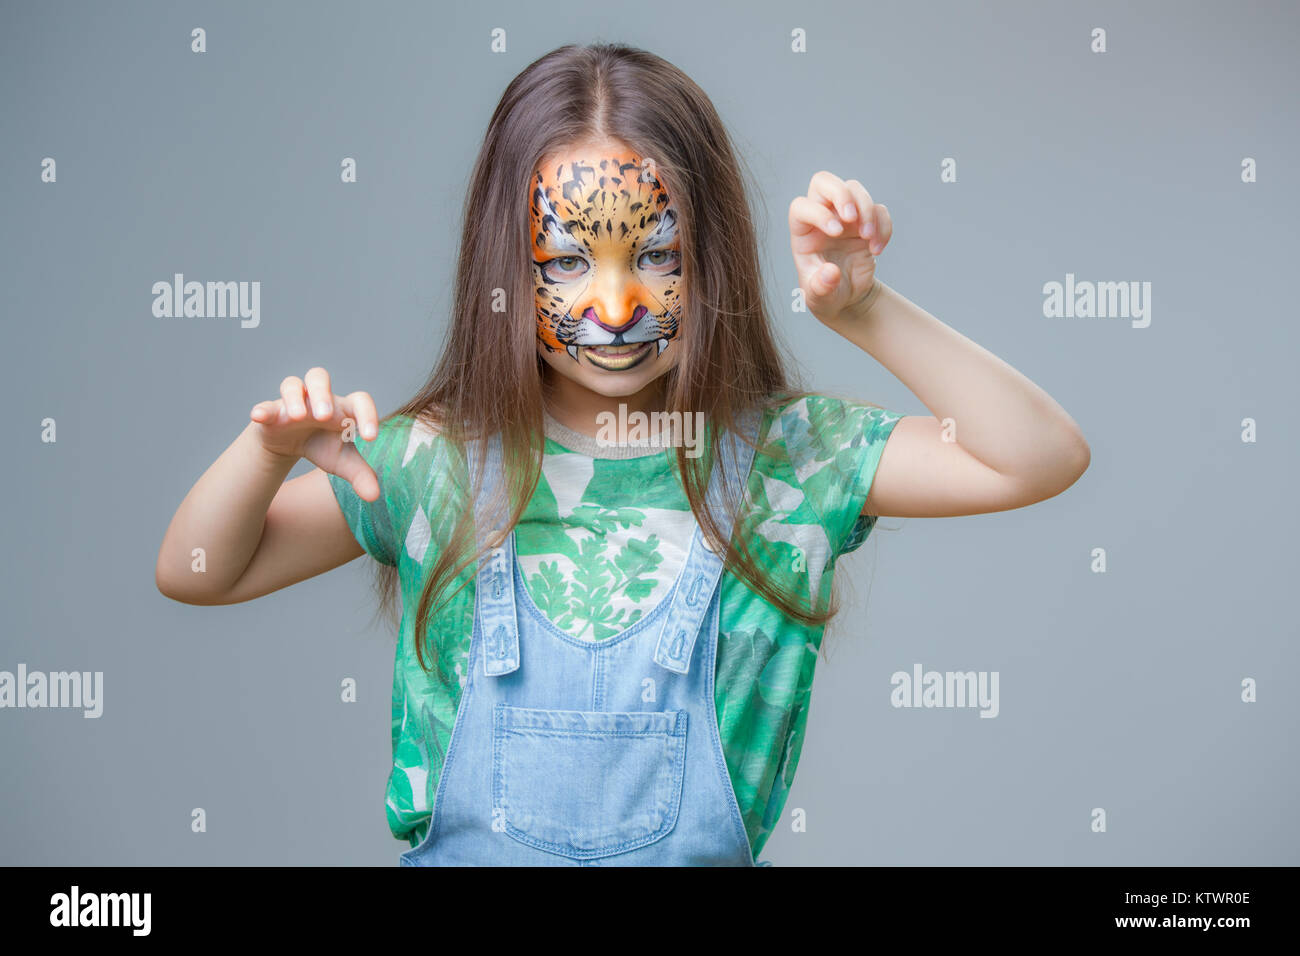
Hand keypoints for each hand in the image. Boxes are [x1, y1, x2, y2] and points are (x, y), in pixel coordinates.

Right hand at [249, 367, 381, 501]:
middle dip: (323, 395)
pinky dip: (262, 410)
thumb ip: (361, 476)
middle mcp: (318, 399)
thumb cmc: (323, 445)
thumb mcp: (343, 462)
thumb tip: (374, 496)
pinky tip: (259, 416)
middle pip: (319, 378)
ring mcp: (294, 402)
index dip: (368, 415)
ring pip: (292, 385)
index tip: (371, 438)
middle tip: (325, 417)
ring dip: (295, 398)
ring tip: (298, 417)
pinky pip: (266, 405)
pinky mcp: (272, 411)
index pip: (360, 400)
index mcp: (343, 408)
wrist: (291, 445)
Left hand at [789, 171, 892, 323]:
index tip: (835, 233)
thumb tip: (830, 273)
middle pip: (824, 181)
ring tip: (868, 240)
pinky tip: (877, 249)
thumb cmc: (825, 294)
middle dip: (841, 193)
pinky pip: (878, 209)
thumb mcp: (819, 297)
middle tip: (852, 218)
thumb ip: (821, 287)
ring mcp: (844, 217)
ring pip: (854, 189)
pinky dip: (883, 226)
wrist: (846, 298)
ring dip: (866, 210)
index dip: (818, 213)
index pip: (801, 206)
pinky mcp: (865, 222)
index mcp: (802, 232)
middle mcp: (821, 217)